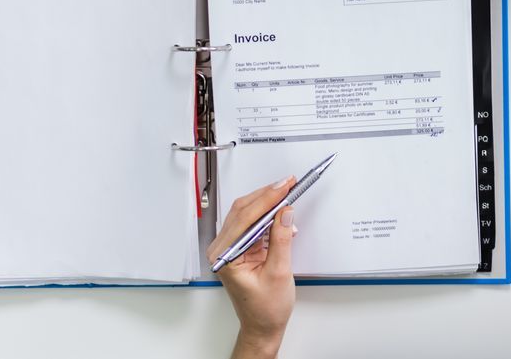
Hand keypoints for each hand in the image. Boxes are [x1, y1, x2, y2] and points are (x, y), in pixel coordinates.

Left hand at [213, 178, 297, 358]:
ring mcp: (230, 249)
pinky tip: (281, 212)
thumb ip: (280, 239)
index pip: (244, 218)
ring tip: (287, 193)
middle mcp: (223, 250)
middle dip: (267, 195)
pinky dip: (267, 216)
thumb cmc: (265, 308)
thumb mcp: (278, 273)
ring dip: (267, 203)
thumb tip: (285, 212)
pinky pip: (252, 224)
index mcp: (225, 257)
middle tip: (288, 183)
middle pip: (243, 211)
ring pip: (246, 214)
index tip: (284, 186)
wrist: (263, 326)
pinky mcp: (240, 248)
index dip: (266, 199)